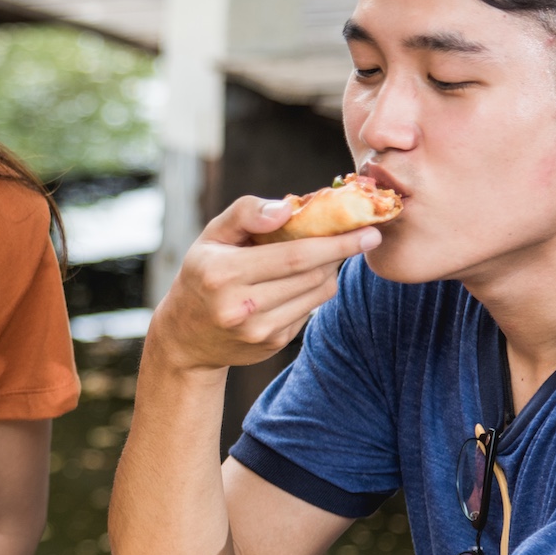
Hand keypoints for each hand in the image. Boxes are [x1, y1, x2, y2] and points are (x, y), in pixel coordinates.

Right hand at [152, 196, 381, 371]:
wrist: (185, 336)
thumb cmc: (203, 273)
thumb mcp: (212, 236)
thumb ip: (246, 212)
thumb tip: (288, 209)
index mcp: (224, 274)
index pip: (294, 257)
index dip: (336, 243)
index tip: (370, 231)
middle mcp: (241, 308)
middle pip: (312, 275)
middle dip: (340, 253)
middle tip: (360, 235)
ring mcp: (258, 332)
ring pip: (317, 294)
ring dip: (328, 271)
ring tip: (321, 256)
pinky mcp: (271, 345)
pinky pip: (310, 311)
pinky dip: (312, 292)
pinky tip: (296, 283)